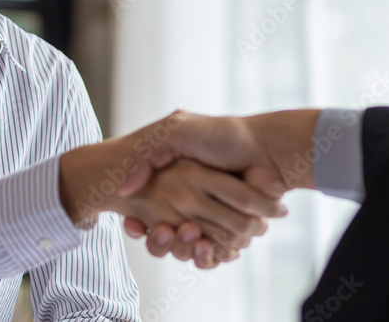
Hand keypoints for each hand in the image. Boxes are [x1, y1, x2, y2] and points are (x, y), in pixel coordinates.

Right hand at [58, 113, 288, 265]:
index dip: (137, 222)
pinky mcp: (231, 233)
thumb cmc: (221, 137)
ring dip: (181, 248)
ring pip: (184, 249)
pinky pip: (211, 255)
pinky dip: (206, 256)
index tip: (131, 223)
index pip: (146, 212)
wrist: (265, 149)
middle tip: (160, 230)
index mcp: (176, 181)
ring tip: (185, 235)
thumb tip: (123, 191)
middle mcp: (190, 202)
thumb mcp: (175, 132)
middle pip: (164, 235)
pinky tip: (204, 247)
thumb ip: (146, 157)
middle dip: (159, 239)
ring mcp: (210, 219)